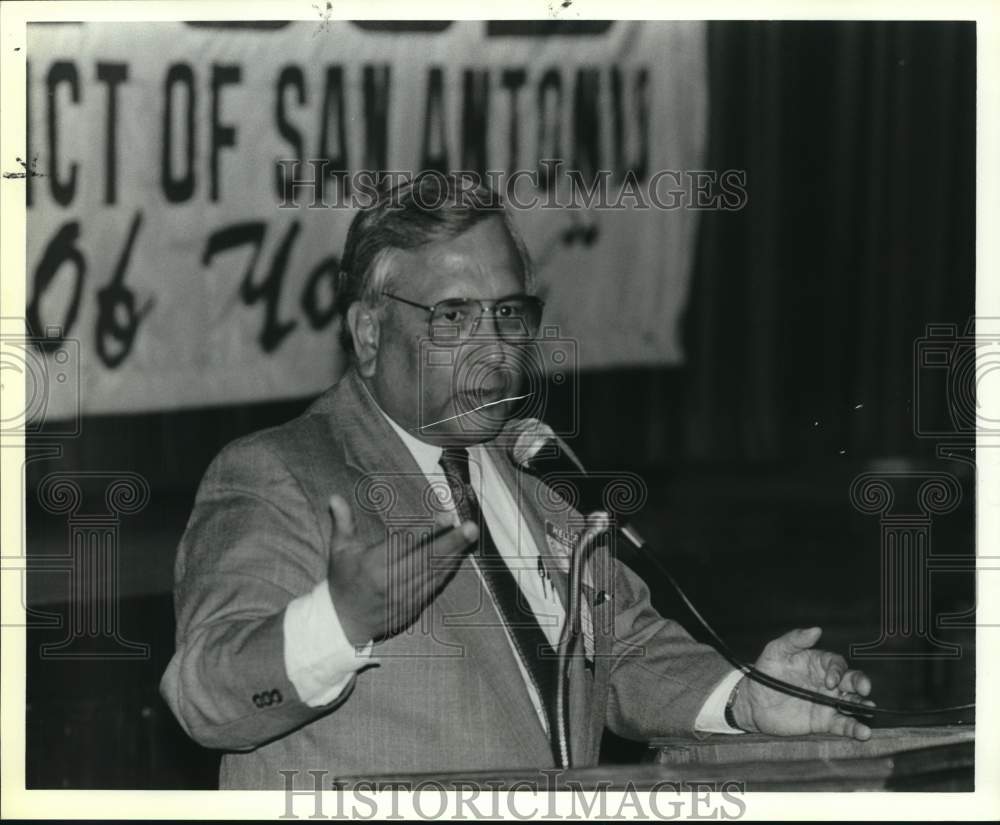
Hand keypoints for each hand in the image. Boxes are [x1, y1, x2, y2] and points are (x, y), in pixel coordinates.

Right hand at [326, 493, 478, 645]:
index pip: (406, 543)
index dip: (428, 529)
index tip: (446, 516)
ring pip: (435, 572)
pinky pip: (435, 586)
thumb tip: (335, 497)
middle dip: (452, 542)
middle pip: (428, 558)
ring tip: (470, 536)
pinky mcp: (413, 607)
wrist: (344, 623)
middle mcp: (392, 582)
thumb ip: (342, 523)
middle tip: (470, 527)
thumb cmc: (343, 582)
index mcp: (374, 566)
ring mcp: (405, 597)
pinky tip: (459, 556)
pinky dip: (448, 570)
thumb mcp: (339, 552)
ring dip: (455, 554)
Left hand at [731, 626, 874, 740]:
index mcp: (818, 663)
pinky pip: (843, 724)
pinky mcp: (824, 722)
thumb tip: (816, 630)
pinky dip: (855, 728)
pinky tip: (863, 732)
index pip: (836, 663)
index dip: (837, 670)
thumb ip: (795, 639)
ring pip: (852, 703)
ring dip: (863, 706)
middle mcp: (827, 682)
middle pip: (851, 680)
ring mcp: (827, 702)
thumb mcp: (776, 651)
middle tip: (862, 688)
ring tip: (869, 709)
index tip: (830, 680)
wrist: (754, 702)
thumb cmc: (765, 672)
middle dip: (860, 682)